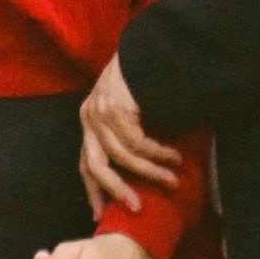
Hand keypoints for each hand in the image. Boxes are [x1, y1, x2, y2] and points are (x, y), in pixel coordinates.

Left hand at [77, 54, 181, 210]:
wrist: (150, 46)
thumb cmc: (144, 79)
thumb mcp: (127, 111)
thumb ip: (124, 135)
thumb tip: (134, 171)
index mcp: (89, 119)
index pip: (85, 162)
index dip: (93, 188)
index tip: (99, 212)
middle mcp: (89, 117)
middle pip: (95, 166)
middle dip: (115, 189)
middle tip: (135, 207)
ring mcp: (101, 112)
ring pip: (123, 156)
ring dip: (150, 172)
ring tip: (172, 180)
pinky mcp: (116, 108)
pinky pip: (139, 142)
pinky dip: (158, 153)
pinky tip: (174, 157)